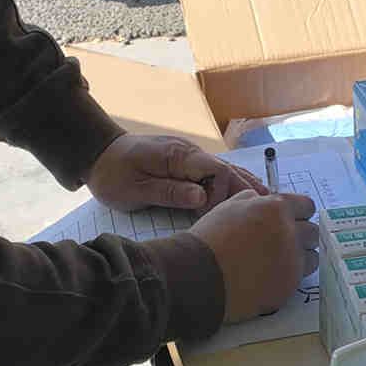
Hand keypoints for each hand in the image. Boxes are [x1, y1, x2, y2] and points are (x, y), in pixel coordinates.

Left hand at [85, 134, 263, 214]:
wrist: (97, 153)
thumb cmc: (112, 174)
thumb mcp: (134, 189)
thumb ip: (169, 192)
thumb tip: (202, 197)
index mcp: (178, 156)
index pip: (216, 171)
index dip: (225, 192)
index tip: (219, 214)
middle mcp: (189, 152)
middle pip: (226, 169)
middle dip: (244, 190)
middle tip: (261, 213)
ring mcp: (188, 155)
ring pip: (224, 170)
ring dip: (243, 186)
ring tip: (268, 204)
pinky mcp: (185, 162)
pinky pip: (214, 172)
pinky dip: (231, 183)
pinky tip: (246, 194)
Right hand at [191, 191, 319, 321]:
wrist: (200, 275)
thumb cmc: (209, 240)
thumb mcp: (228, 207)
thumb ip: (252, 200)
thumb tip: (262, 199)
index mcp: (276, 208)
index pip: (307, 206)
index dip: (298, 213)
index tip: (291, 221)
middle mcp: (290, 232)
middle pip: (312, 232)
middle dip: (300, 236)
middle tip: (280, 244)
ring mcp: (292, 260)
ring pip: (312, 256)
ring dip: (300, 258)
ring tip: (276, 262)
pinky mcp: (290, 284)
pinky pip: (301, 278)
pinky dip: (290, 276)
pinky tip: (270, 276)